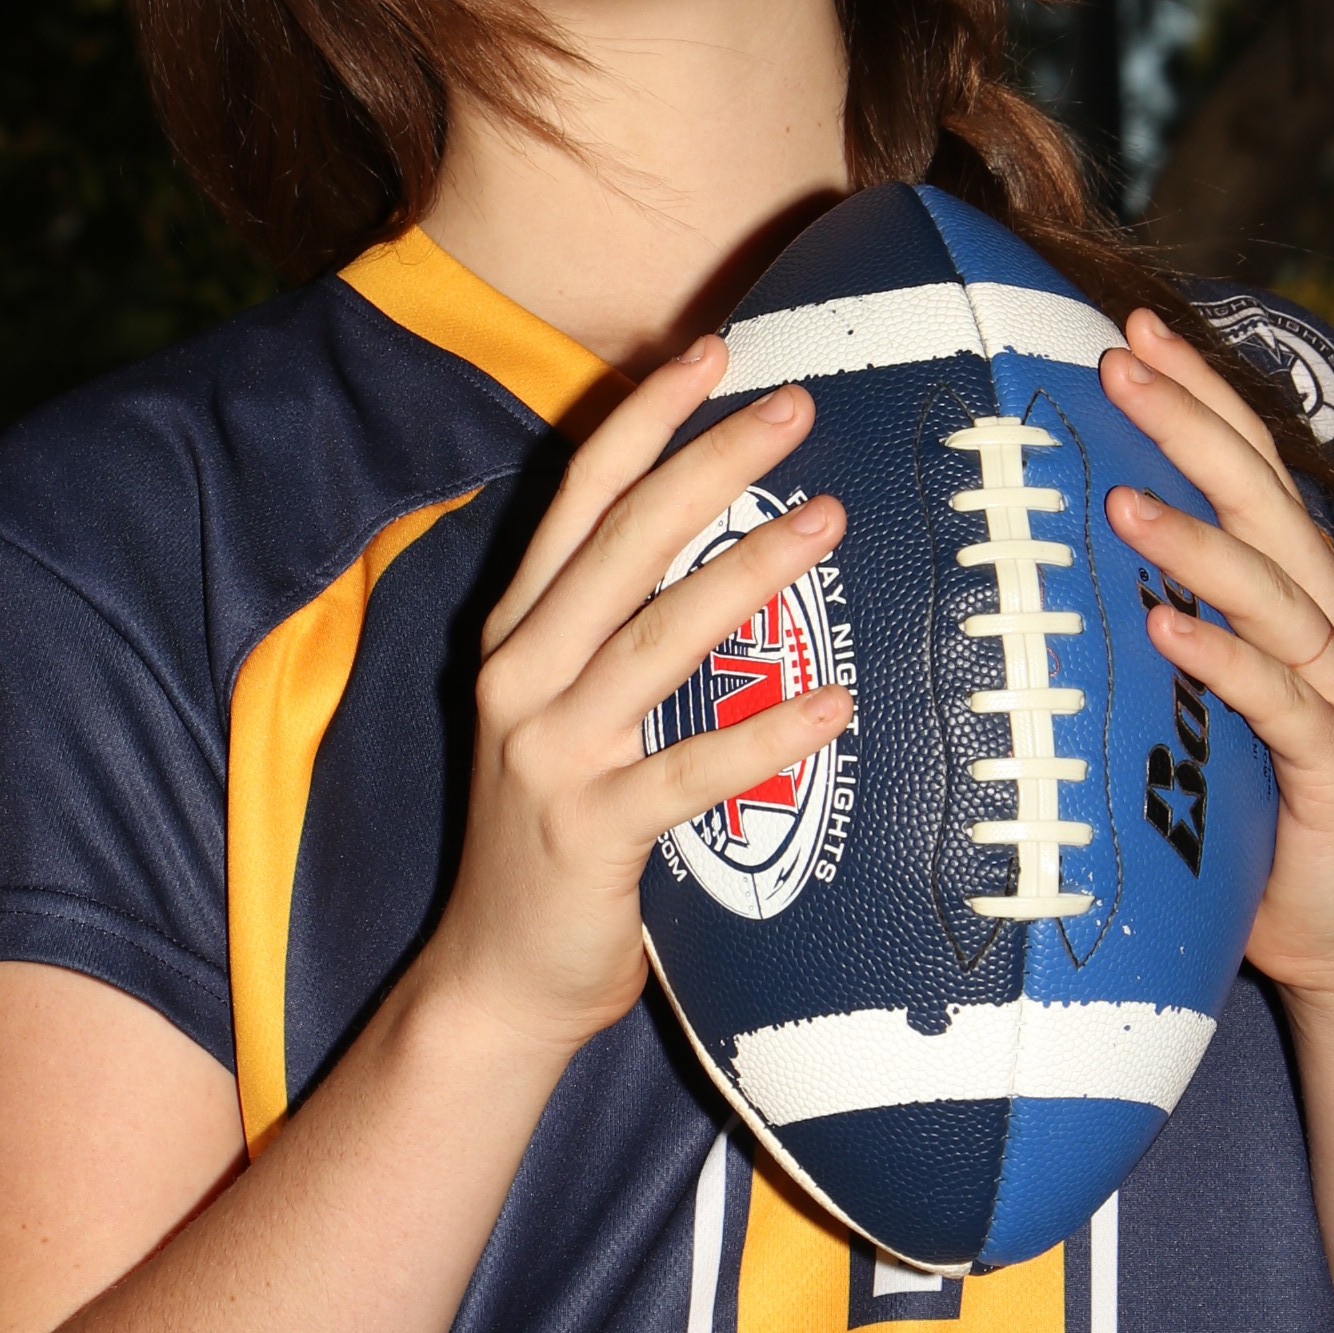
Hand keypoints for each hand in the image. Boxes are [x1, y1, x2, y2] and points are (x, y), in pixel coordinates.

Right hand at [420, 339, 852, 1064]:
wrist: (496, 980)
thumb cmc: (555, 836)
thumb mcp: (563, 713)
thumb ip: (614, 633)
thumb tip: (727, 547)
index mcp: (516, 634)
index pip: (579, 498)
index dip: (646, 418)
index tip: (717, 352)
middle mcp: (521, 676)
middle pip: (623, 542)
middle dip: (714, 462)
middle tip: (802, 407)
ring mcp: (551, 754)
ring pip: (660, 636)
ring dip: (752, 570)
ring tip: (834, 519)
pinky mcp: (592, 833)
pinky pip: (693, 771)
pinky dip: (767, 733)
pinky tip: (837, 701)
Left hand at [1099, 311, 1333, 1004]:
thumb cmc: (1250, 796)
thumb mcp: (1195, 688)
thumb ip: (1156, 612)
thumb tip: (1045, 544)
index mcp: (1303, 585)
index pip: (1249, 465)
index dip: (1198, 393)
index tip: (1132, 327)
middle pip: (1264, 501)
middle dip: (1191, 426)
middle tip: (1119, 365)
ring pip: (1273, 591)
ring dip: (1197, 543)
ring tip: (1121, 501)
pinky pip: (1276, 698)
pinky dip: (1221, 658)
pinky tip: (1164, 628)